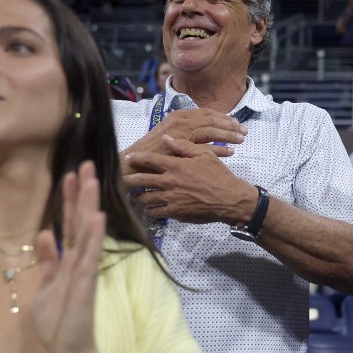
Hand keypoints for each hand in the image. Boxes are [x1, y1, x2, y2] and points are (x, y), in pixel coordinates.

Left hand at [32, 161, 112, 352]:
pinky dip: (95, 237)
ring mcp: (85, 271)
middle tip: (85, 164)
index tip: (69, 174)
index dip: (69, 199)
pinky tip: (98, 218)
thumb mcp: (44, 287)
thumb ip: (47, 261)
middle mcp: (79, 261)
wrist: (68, 352)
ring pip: (88, 232)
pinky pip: (90, 257)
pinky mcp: (86, 285)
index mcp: (68, 261)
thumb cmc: (58, 323)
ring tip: (92, 180)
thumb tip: (44, 233)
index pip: (69, 224)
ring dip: (90, 206)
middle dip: (83, 193)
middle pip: (81, 221)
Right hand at [119, 108, 244, 175]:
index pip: (206, 113)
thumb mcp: (171, 134)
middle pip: (212, 120)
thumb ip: (187, 130)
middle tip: (244, 130)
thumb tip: (205, 131)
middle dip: (230, 124)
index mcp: (179, 115)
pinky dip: (220, 149)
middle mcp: (180, 121)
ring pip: (211, 131)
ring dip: (228, 134)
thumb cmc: (153, 149)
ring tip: (242, 139)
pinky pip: (205, 146)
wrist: (134, 161)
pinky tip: (231, 152)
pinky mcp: (181, 146)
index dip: (222, 117)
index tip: (235, 122)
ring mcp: (180, 133)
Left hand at [123, 134, 248, 224]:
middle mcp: (170, 182)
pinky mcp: (175, 213)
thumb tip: (166, 139)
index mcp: (176, 166)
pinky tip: (148, 209)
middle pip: (142, 180)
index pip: (150, 160)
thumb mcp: (205, 155)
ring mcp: (171, 199)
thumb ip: (184, 147)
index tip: (128, 158)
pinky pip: (156, 212)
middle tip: (122, 180)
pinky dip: (150, 210)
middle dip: (130, 180)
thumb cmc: (219, 175)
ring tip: (134, 196)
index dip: (137, 158)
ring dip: (138, 197)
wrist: (230, 199)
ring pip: (146, 198)